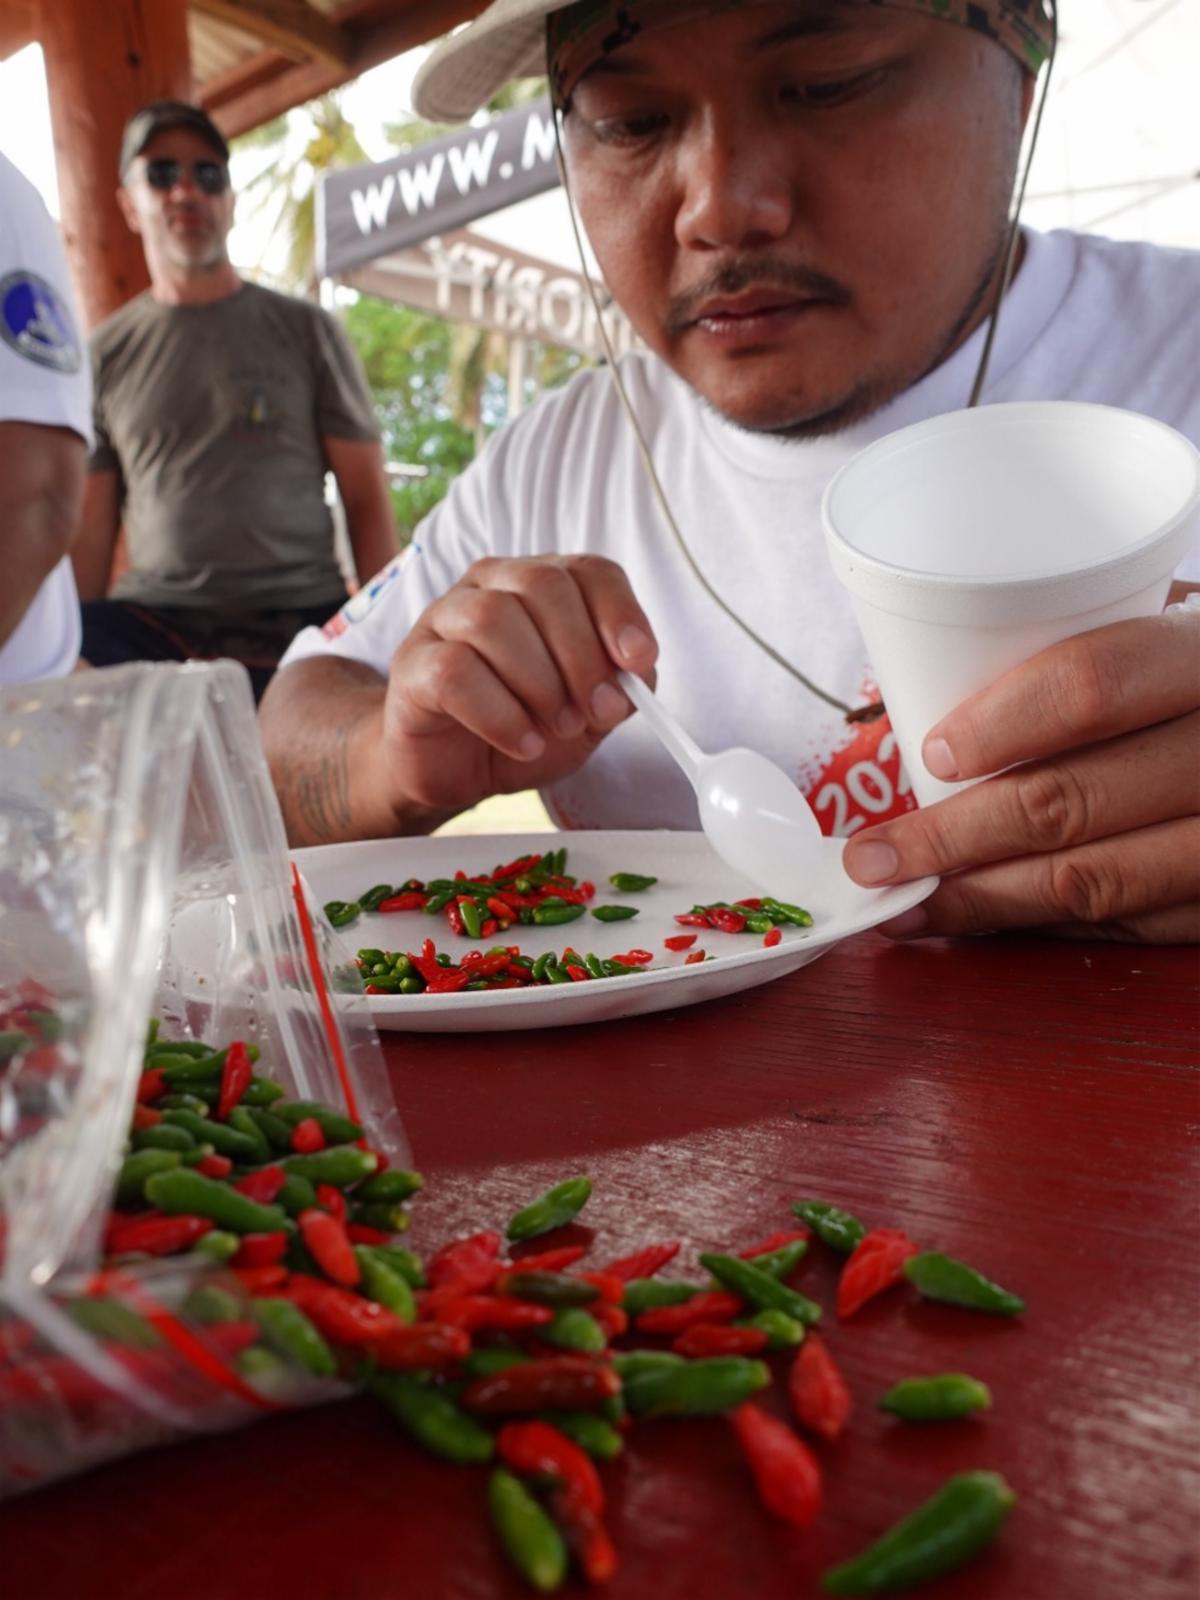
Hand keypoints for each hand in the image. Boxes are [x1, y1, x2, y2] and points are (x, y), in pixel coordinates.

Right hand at [378, 555, 656, 816]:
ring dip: (539, 684)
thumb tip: (633, 677)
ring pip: (493, 620)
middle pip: (543, 586)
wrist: (455, 771)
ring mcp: (444, 618)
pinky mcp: (412, 664)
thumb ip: (617, 689)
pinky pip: (455, 671)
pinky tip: (524, 743)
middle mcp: (490, 585)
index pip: (588, 569)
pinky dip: (501, 714)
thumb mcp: (589, 713)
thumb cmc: (524, 728)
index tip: (638, 659)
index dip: (619, 611)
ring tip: (556, 728)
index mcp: (541, 584)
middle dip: (581, 654)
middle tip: (595, 712)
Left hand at [842, 609, 1199, 943]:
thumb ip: (1086, 652)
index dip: (1002, 726)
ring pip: (1095, 880)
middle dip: (951, 841)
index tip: (931, 757)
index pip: (1094, 684)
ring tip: (908, 905)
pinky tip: (990, 922)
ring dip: (983, 902)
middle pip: (1072, 801)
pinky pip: (1135, 922)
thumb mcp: (1175, 625)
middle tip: (872, 859)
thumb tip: (924, 699)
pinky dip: (1051, 925)